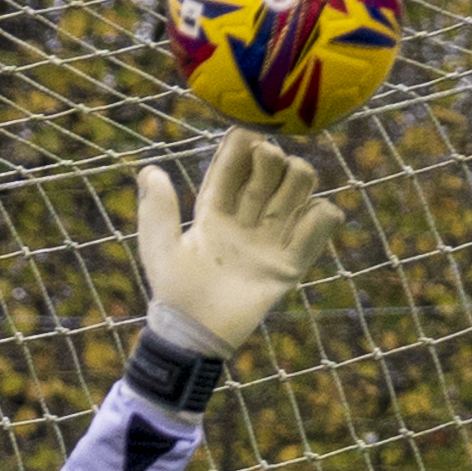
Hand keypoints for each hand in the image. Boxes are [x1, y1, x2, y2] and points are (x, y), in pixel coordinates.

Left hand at [130, 130, 346, 357]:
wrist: (195, 334)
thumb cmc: (173, 290)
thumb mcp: (160, 247)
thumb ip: (157, 209)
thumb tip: (150, 170)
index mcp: (214, 209)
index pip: (233, 166)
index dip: (241, 148)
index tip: (247, 136)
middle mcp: (245, 218)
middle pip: (271, 170)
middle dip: (273, 159)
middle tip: (267, 161)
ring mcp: (270, 238)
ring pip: (298, 189)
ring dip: (299, 179)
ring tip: (291, 184)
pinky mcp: (289, 263)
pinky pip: (317, 229)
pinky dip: (322, 217)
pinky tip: (314, 215)